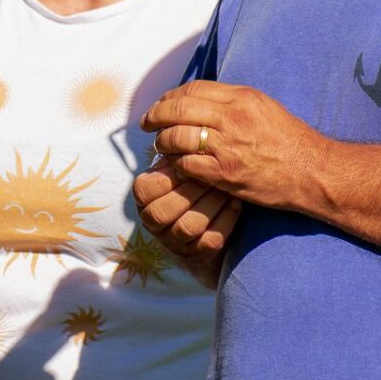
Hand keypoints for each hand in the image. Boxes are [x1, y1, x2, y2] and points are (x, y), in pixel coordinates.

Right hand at [131, 156, 241, 284]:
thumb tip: (178, 126)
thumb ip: (173, 153)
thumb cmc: (190, 180)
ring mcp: (176, 242)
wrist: (207, 217)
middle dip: (190, 190)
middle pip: (163, 212)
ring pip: (188, 226)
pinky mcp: (200, 253)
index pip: (144, 189)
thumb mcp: (175, 166)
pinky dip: (226, 218)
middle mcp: (154, 224)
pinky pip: (212, 239)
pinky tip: (236, 202)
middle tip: (212, 172)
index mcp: (144, 199)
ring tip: (226, 187)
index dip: (168, 175)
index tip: (189, 159)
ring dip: (210, 203)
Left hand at [140, 80, 324, 213]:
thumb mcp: (264, 107)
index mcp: (241, 97)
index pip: (192, 89)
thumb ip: (233, 102)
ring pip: (176, 137)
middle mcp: (231, 117)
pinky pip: (186, 164)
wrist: (311, 171)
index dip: (169, 97)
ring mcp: (226, 146)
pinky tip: (176, 165)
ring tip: (161, 146)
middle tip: (146, 123)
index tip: (161, 104)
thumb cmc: (290, 141)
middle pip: (177, 109)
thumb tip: (201, 101)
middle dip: (155, 115)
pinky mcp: (224, 173)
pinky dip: (176, 164)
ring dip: (163, 142)